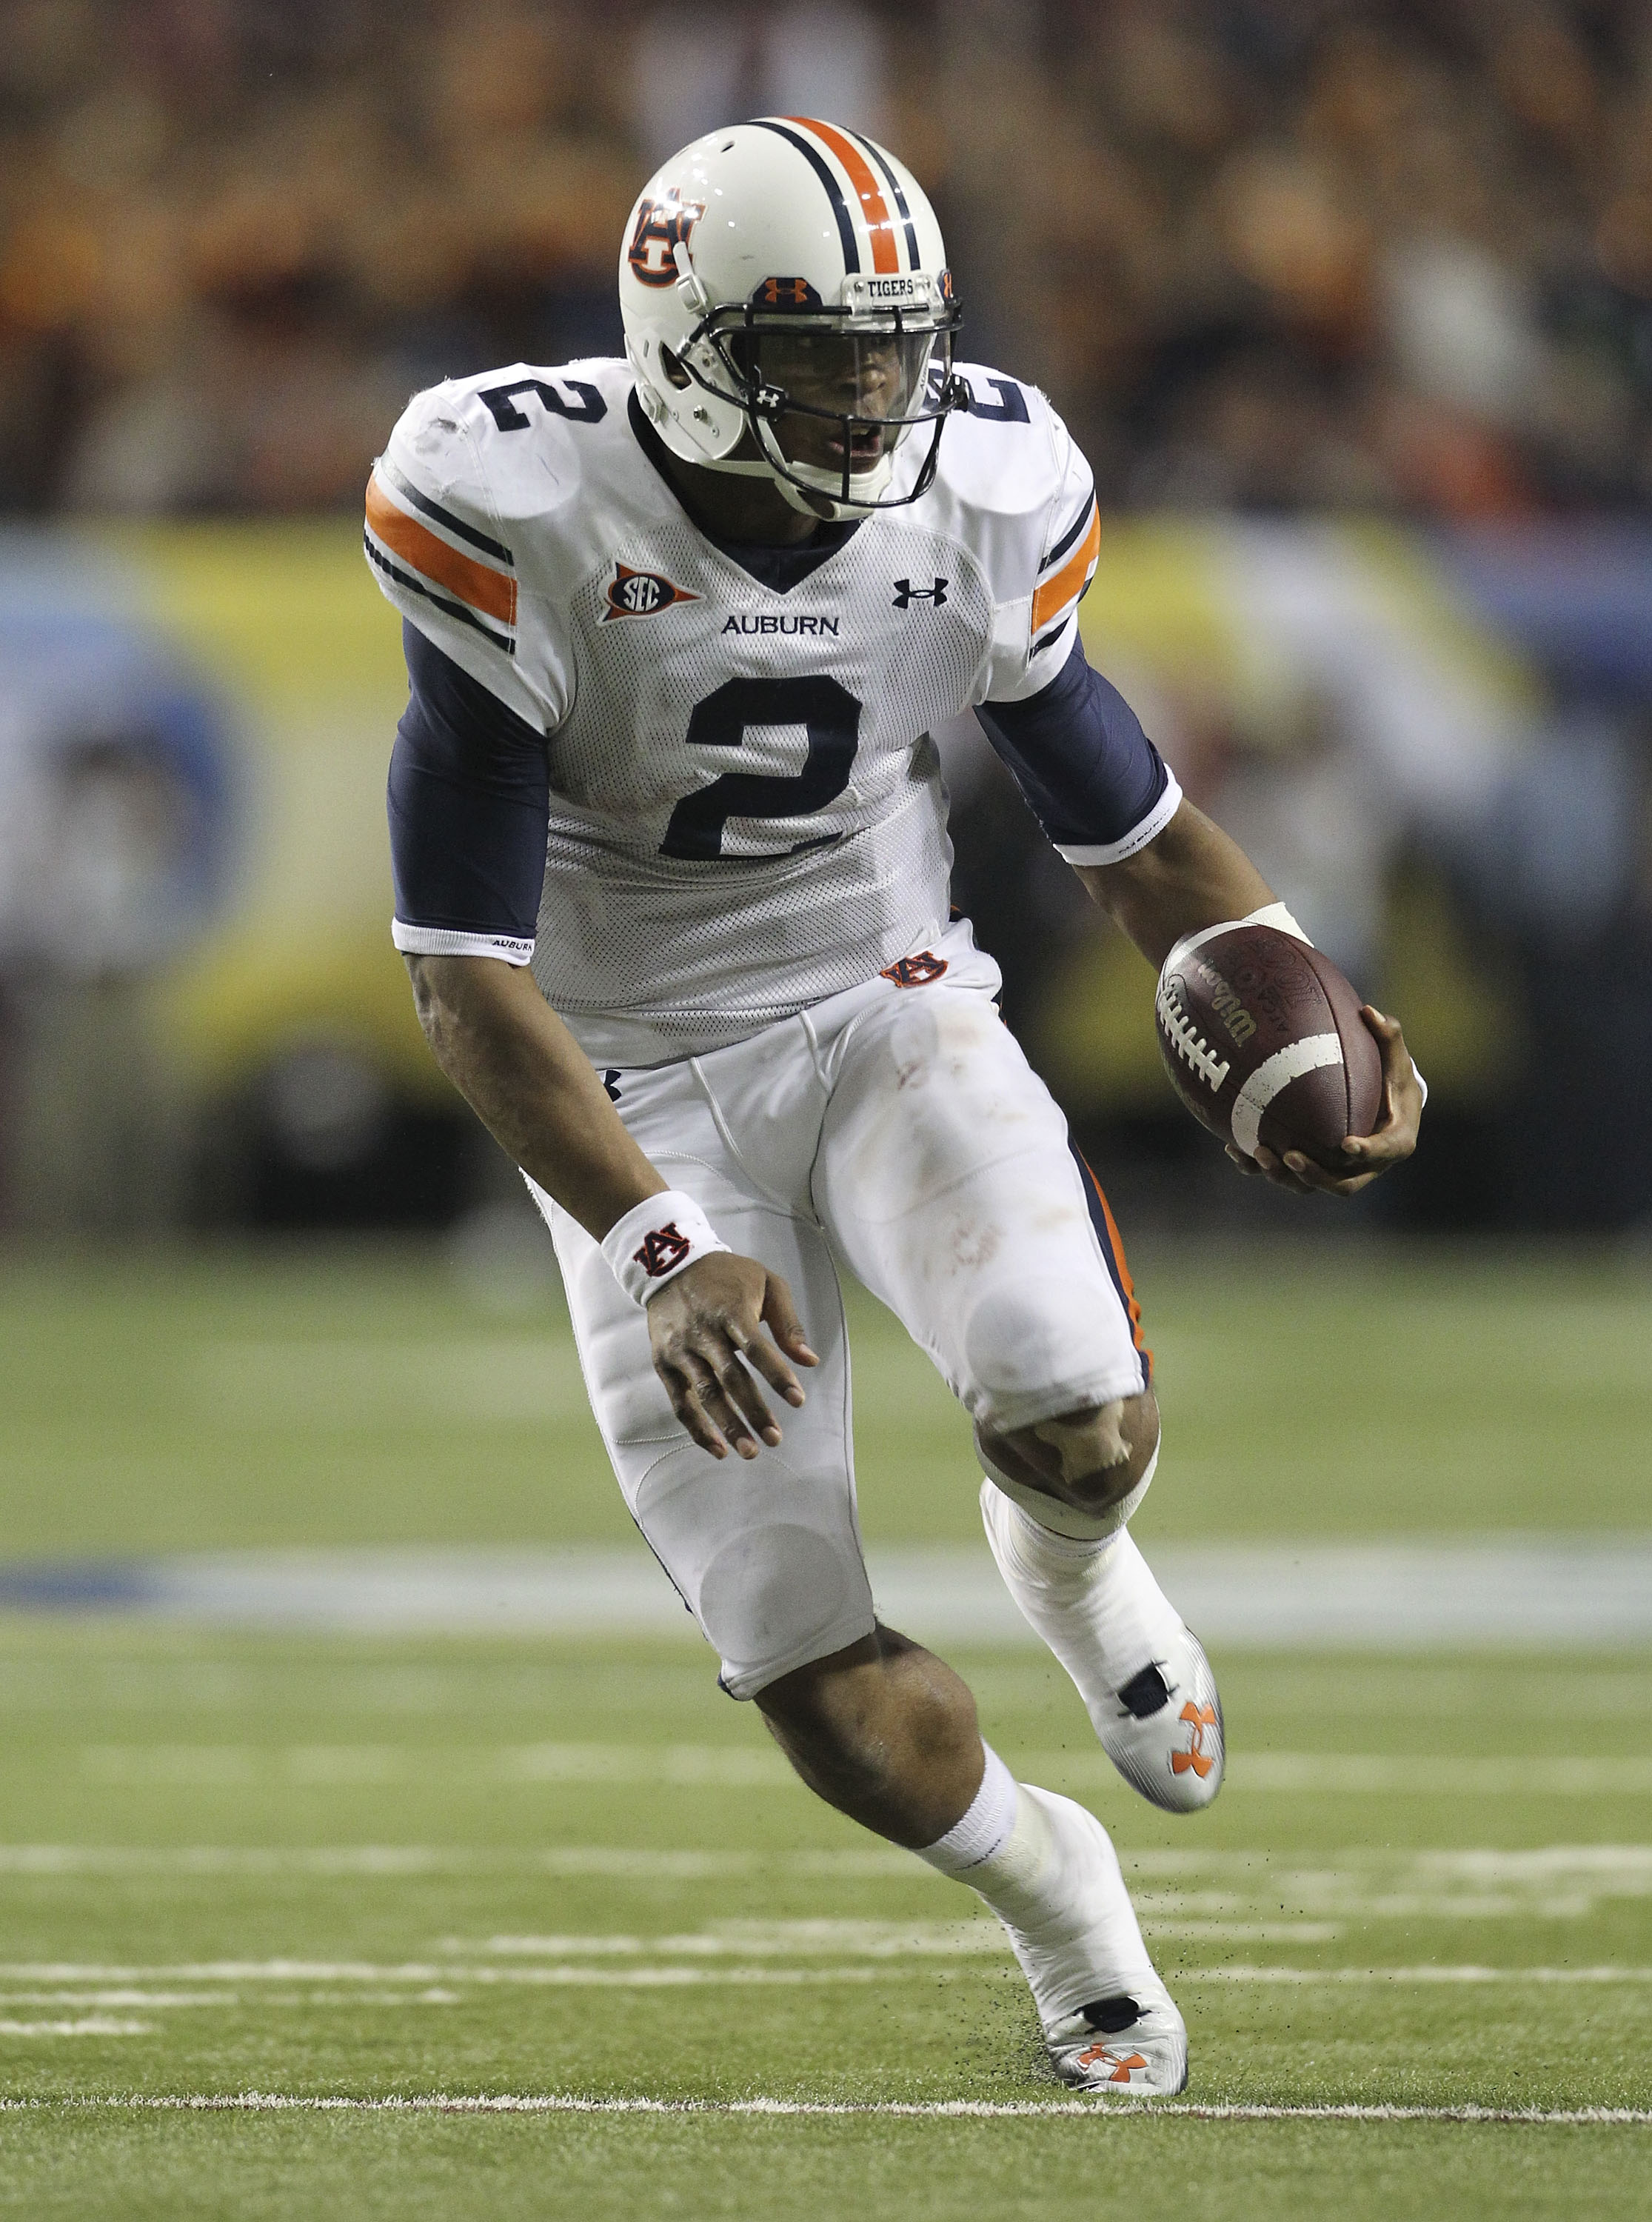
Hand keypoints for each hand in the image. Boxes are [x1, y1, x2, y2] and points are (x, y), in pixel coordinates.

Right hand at [646, 1252, 818, 1459]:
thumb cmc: (728, 1276)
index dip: (777, 1375)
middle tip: (775, 1440)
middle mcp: (703, 1332)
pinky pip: (680, 1401)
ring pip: (704, 1394)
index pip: (755, 1349)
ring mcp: (680, 1349)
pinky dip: (697, 1428)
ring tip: (750, 1452)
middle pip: (730, 1378)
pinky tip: (719, 1449)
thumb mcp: (767, 1283)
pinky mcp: (663, 1362)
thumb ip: (789, 1324)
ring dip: (727, 1425)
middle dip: (753, 1411)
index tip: (798, 1400)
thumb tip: (810, 1361)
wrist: (669, 1264)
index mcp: (730, 1310)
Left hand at [1225, 1007, 1423, 1198]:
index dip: (1367, 1152)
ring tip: (1259, 1153)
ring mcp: (1337, 1170)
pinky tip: (1233, 1149)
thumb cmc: (1392, 1076)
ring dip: (1282, 1176)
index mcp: (1395, 1142)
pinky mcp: (1312, 1166)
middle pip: (1343, 1184)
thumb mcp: (1395, 1057)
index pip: (1383, 1152)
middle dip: (1315, 1175)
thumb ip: (1387, 1036)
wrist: (1388, 1101)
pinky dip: (1258, 1166)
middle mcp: (1366, 1164)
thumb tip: (1368, 1011)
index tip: (1346, 1144)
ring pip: (1309, 1185)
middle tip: (1291, 1156)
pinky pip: (1283, 1174)